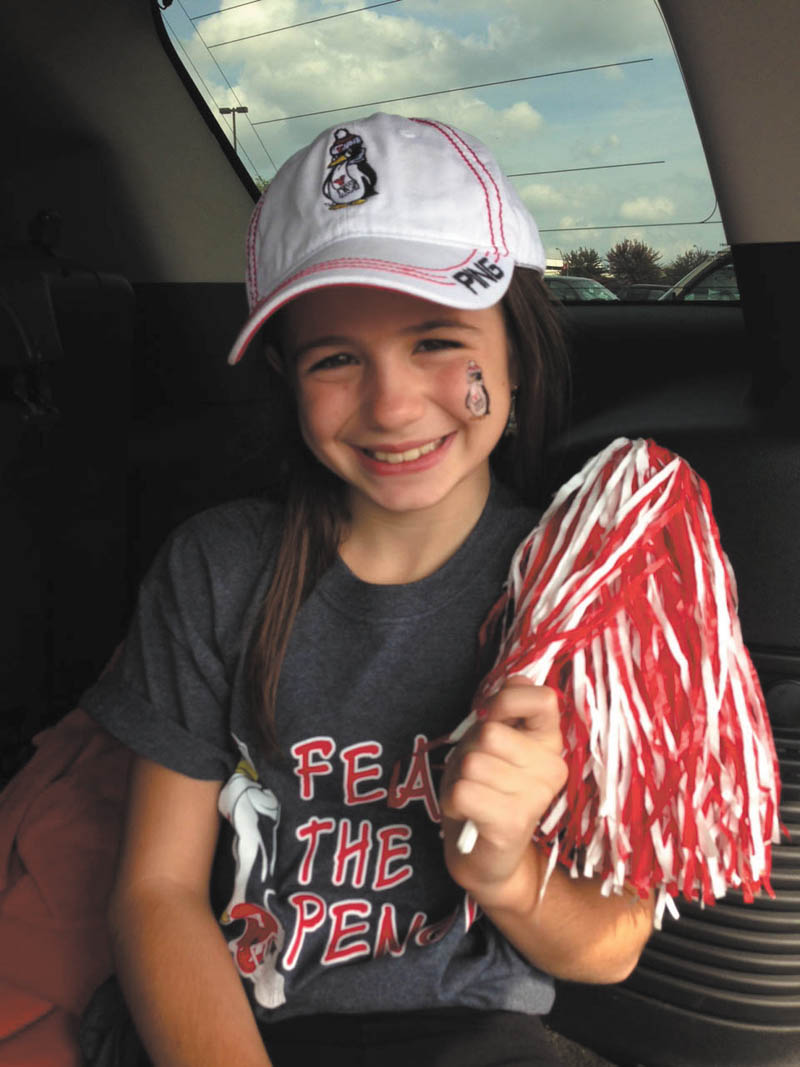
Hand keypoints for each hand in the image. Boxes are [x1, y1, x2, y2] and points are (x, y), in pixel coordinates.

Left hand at [439, 678, 566, 908]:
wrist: (483, 853)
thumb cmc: (485, 788)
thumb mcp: (492, 741)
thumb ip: (504, 709)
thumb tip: (518, 677)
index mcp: (550, 741)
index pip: (543, 698)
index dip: (506, 701)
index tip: (491, 718)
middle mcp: (552, 767)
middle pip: (490, 733)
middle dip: (470, 749)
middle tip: (479, 774)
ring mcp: (536, 796)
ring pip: (473, 762)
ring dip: (460, 777)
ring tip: (475, 795)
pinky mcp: (514, 823)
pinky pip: (464, 791)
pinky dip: (453, 800)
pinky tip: (468, 812)